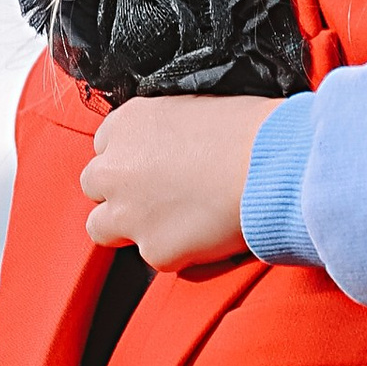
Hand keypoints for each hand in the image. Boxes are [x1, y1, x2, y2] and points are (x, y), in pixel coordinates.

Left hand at [81, 96, 280, 268]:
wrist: (271, 166)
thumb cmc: (249, 130)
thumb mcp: (191, 109)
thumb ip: (162, 133)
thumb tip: (169, 150)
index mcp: (126, 123)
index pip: (106, 146)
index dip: (133, 159)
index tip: (155, 166)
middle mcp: (115, 167)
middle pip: (95, 186)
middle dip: (121, 192)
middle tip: (159, 195)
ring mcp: (128, 213)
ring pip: (100, 227)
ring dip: (128, 227)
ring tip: (171, 222)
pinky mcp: (153, 251)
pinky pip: (154, 256)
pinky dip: (176, 250)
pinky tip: (205, 235)